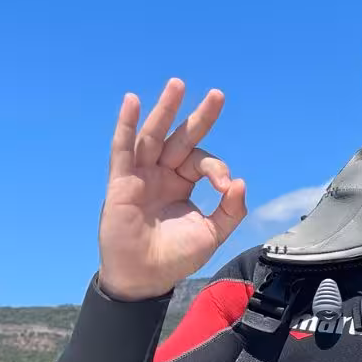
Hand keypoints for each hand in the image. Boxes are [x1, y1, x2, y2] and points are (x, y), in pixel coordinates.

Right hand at [97, 77, 247, 299]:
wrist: (145, 277)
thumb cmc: (176, 256)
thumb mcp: (212, 233)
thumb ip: (230, 210)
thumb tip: (241, 182)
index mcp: (182, 183)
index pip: (202, 162)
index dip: (217, 169)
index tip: (225, 187)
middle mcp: (162, 174)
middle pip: (181, 138)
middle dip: (199, 117)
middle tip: (218, 95)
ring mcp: (141, 175)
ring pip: (154, 136)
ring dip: (165, 110)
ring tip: (178, 85)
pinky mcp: (121, 182)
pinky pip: (123, 148)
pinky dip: (127, 125)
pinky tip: (132, 102)